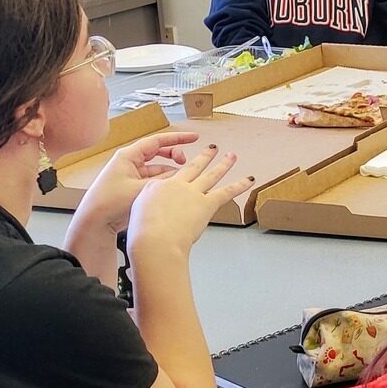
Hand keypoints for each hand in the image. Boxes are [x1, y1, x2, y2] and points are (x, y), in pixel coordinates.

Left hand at [75, 130, 199, 233]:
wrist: (94, 222)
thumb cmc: (109, 202)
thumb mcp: (141, 188)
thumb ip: (164, 179)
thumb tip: (181, 174)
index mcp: (128, 156)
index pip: (157, 141)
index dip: (177, 138)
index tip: (193, 137)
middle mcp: (130, 162)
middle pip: (158, 152)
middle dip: (174, 155)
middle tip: (186, 162)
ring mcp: (132, 174)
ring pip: (157, 168)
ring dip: (169, 171)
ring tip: (180, 179)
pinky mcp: (133, 187)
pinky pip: (153, 179)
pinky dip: (163, 182)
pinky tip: (171, 188)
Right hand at [126, 145, 251, 258]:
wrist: (156, 239)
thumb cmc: (144, 234)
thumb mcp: (137, 214)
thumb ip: (148, 210)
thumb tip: (152, 215)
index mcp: (158, 187)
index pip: (171, 176)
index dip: (180, 172)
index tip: (184, 169)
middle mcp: (177, 185)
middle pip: (193, 167)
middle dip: (205, 156)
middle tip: (213, 148)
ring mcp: (193, 193)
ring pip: (212, 174)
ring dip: (224, 164)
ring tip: (232, 156)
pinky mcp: (207, 204)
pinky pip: (227, 192)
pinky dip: (240, 185)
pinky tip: (249, 180)